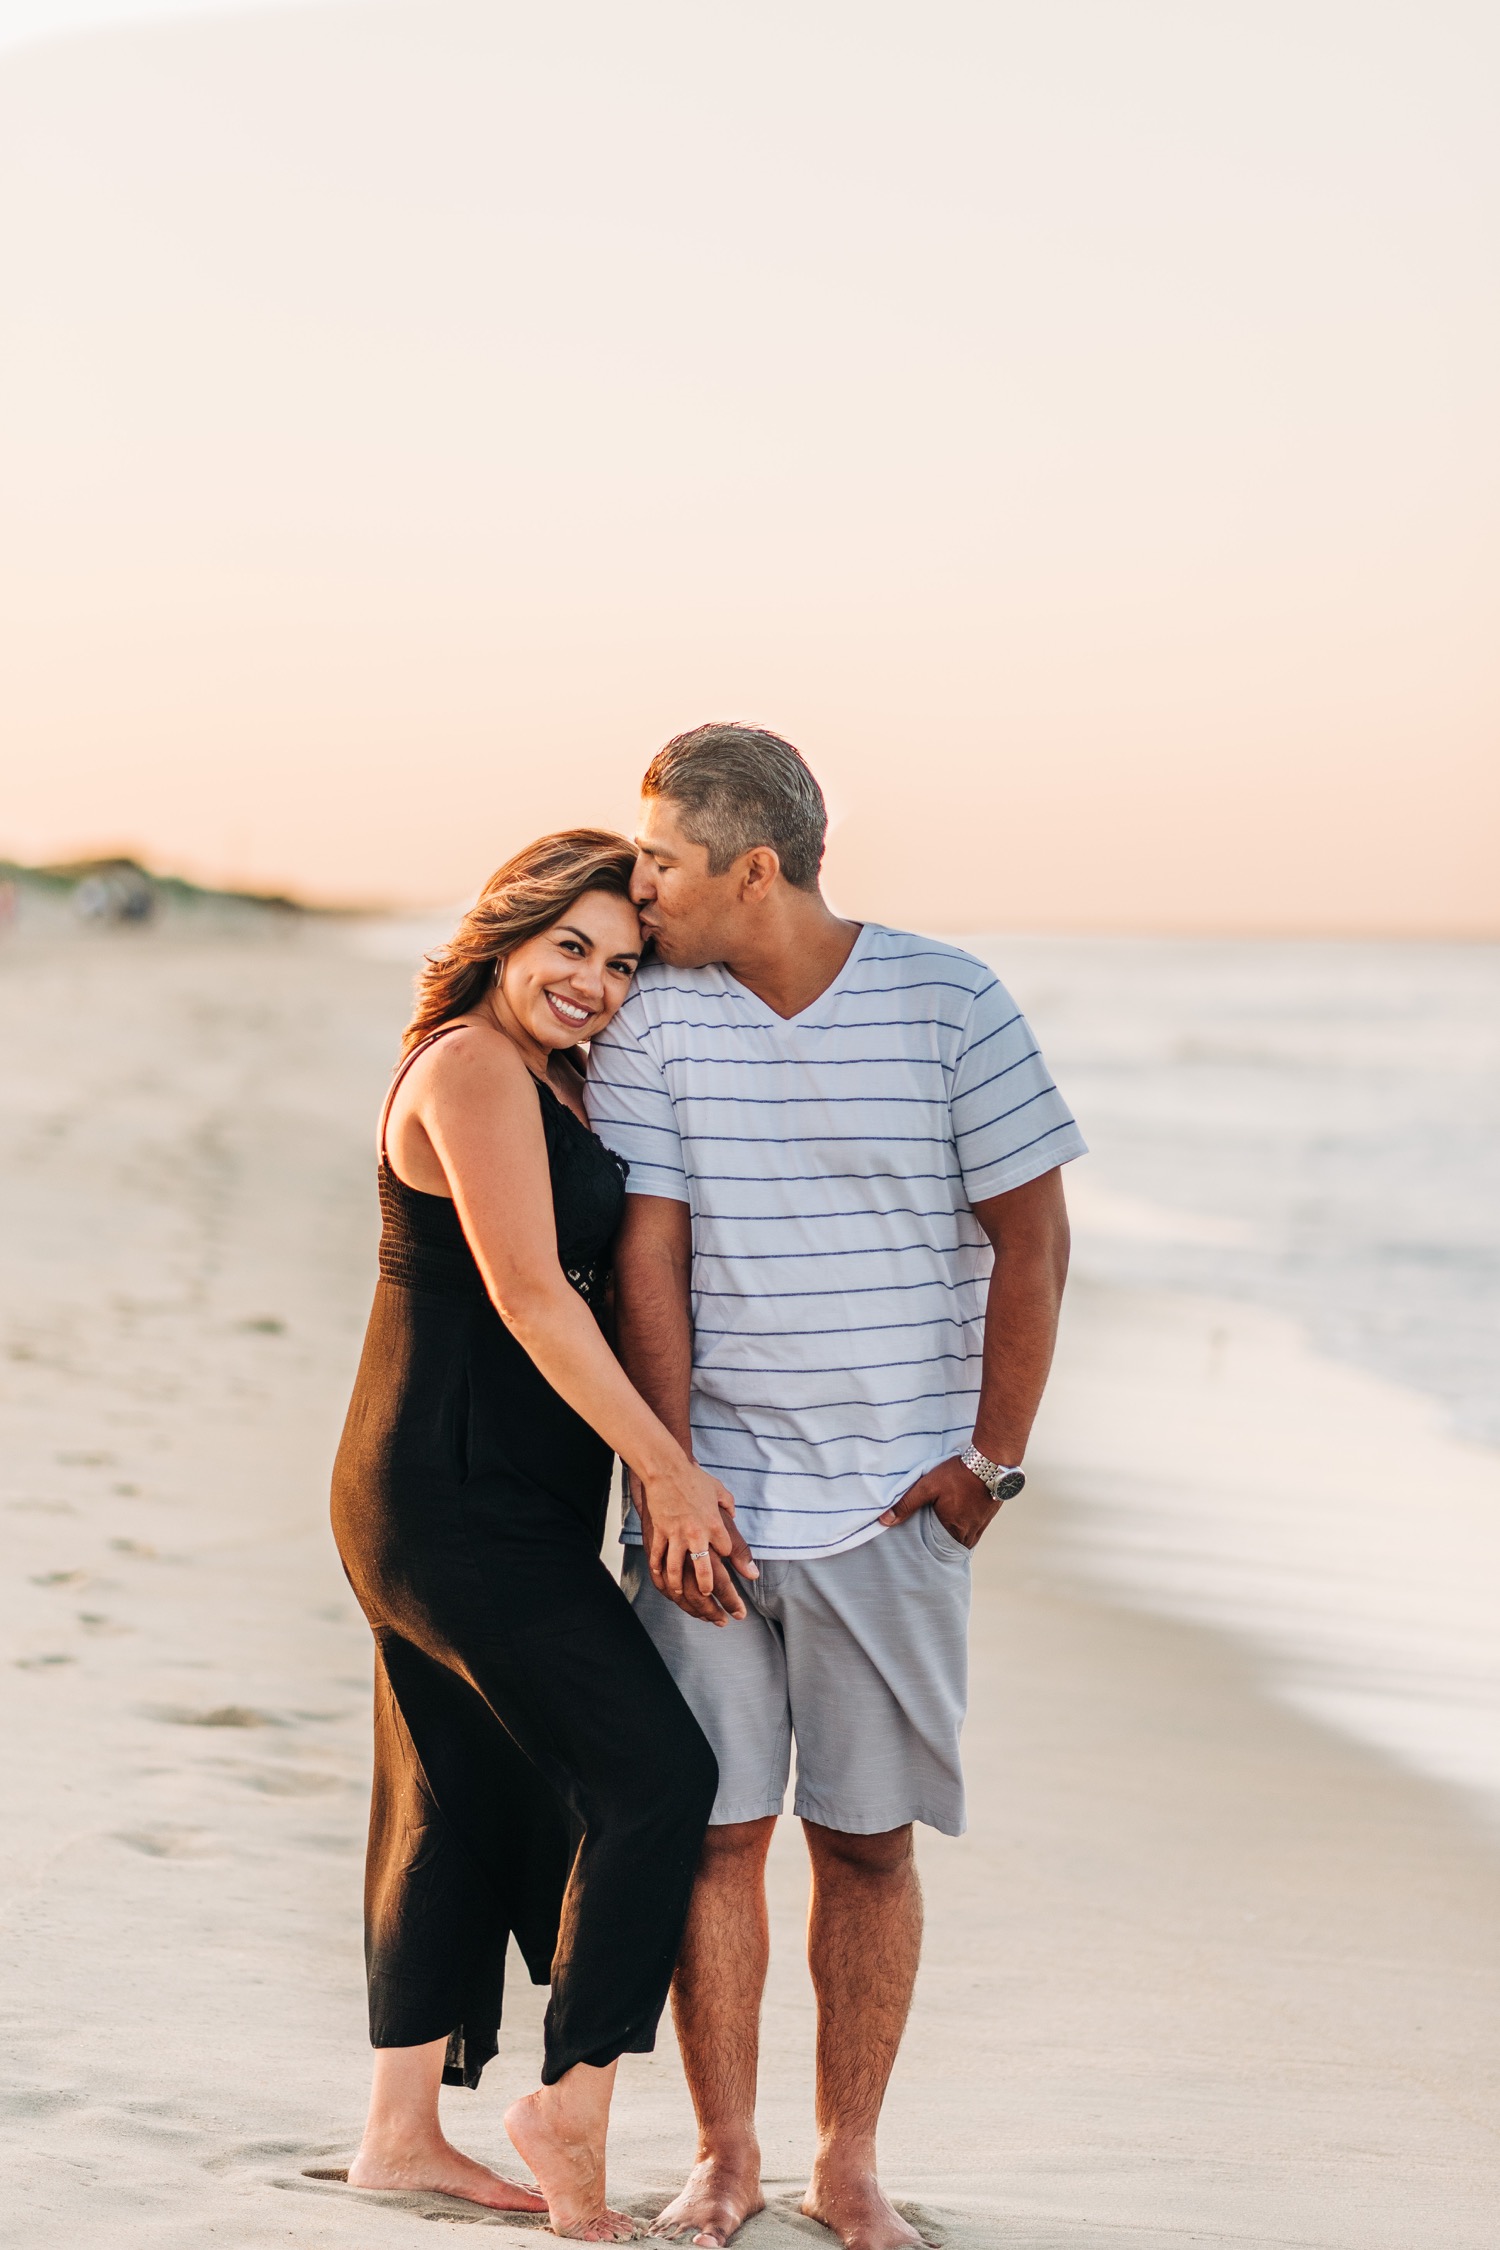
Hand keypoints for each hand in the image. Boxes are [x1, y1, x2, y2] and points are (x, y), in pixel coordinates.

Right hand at [635, 1464, 758, 1624]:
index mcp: (714, 1524)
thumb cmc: (693, 1479)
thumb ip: (728, 1505)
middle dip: (710, 1591)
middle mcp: (696, 1534)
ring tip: (686, 1599)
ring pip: (678, 1571)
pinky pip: (658, 1560)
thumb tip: (733, 1514)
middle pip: (705, 1571)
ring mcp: (676, 1535)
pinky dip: (660, 1574)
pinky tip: (664, 1584)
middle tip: (713, 1602)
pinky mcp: (660, 1534)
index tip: (732, 1571)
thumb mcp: (718, 1490)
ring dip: (682, 1590)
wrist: (666, 1470)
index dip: (729, 1560)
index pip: (727, 1551)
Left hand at [878, 1455, 1002, 1549]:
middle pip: (952, 1545)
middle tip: (931, 1540)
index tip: (921, 1545)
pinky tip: (961, 1519)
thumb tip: (884, 1521)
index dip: (929, 1547)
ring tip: (944, 1530)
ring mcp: (981, 1525)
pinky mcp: (990, 1516)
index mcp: (953, 1529)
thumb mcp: (927, 1486)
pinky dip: (967, 1528)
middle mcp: (969, 1532)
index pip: (937, 1548)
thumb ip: (907, 1504)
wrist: (990, 1462)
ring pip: (966, 1539)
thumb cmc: (957, 1474)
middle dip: (942, 1544)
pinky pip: (976, 1530)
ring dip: (956, 1536)